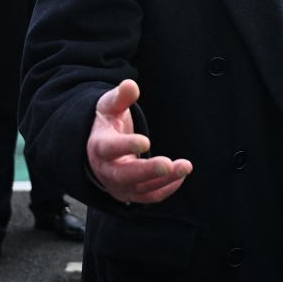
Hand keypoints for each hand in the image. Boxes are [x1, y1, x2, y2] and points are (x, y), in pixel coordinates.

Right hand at [87, 79, 191, 203]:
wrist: (97, 148)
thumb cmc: (107, 124)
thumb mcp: (109, 106)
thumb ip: (120, 97)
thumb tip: (130, 84)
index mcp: (98, 146)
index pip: (109, 149)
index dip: (126, 146)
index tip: (146, 141)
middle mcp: (106, 170)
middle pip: (124, 175)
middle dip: (147, 171)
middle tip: (168, 163)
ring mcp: (117, 185)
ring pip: (139, 189)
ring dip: (163, 180)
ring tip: (185, 166)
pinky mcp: (130, 193)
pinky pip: (148, 197)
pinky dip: (165, 189)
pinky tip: (180, 175)